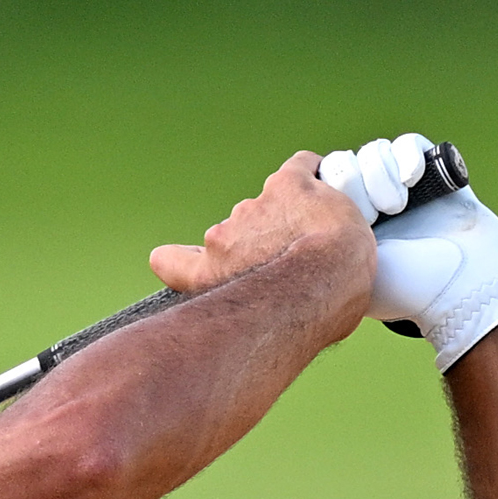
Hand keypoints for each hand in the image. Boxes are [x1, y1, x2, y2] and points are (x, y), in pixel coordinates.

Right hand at [149, 151, 373, 338]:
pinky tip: (327, 184)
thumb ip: (254, 315)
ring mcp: (254, 207)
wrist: (325, 280)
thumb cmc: (302, 318)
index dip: (175, 259)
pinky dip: (311, 174)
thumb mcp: (261, 330)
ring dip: (291, 222)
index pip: (170, 262)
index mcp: (209, 275)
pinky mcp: (288, 184)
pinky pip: (299, 168)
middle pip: (238, 238)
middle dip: (261, 248)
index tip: (173, 258)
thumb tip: (271, 330)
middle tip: (296, 267)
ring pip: (272, 210)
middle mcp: (222, 239)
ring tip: (325, 242)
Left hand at [330, 133, 497, 371]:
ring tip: (396, 206)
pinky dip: (407, 155)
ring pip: (375, 152)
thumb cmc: (403, 290)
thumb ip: (309, 244)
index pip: (316, 181)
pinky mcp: (436, 178)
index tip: (335, 216)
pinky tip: (412, 180)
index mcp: (341, 228)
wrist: (464, 292)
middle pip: (345, 162)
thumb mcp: (342, 273)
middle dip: (355, 182)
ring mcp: (403, 191)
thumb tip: (282, 207)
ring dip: (381, 173)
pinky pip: (410, 143)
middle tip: (372, 217)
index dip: (325, 186)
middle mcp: (370, 206)